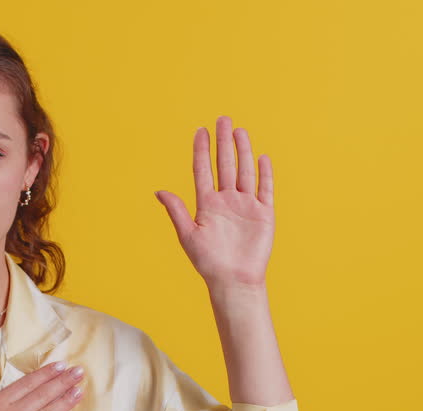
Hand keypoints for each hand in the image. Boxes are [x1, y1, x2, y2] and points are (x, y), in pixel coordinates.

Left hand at [153, 115, 274, 290]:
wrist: (233, 280)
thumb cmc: (208, 262)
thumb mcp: (188, 234)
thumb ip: (176, 211)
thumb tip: (159, 191)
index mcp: (207, 204)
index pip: (203, 171)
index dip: (201, 150)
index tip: (200, 131)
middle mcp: (226, 201)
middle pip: (224, 165)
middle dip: (223, 142)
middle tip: (222, 119)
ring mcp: (246, 206)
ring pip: (244, 171)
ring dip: (242, 151)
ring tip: (239, 131)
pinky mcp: (263, 214)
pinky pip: (264, 189)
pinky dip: (264, 174)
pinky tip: (261, 157)